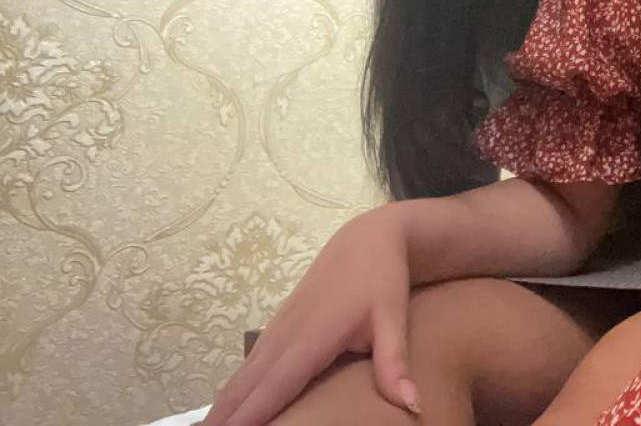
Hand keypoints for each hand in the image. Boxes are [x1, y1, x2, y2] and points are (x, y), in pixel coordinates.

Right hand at [202, 206, 419, 425]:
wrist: (369, 238)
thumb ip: (395, 364)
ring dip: (220, 407)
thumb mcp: (394, 318)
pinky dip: (231, 390)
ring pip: (242, 377)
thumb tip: (414, 406)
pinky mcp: (278, 325)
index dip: (248, 417)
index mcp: (311, 338)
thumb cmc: (382, 279)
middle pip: (246, 388)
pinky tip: (221, 408)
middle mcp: (286, 336)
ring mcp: (278, 329)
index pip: (273, 389)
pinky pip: (249, 364)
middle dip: (222, 419)